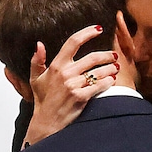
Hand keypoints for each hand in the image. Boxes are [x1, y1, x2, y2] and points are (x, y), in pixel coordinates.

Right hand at [24, 26, 118, 146]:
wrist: (47, 122)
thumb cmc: (43, 100)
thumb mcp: (36, 79)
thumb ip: (37, 61)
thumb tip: (39, 44)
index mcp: (56, 65)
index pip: (73, 42)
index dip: (87, 32)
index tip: (98, 28)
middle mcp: (65, 73)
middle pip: (92, 57)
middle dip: (107, 55)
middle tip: (114, 55)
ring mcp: (74, 85)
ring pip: (99, 72)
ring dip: (111, 68)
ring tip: (116, 68)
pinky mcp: (81, 97)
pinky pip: (100, 86)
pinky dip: (108, 82)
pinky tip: (112, 81)